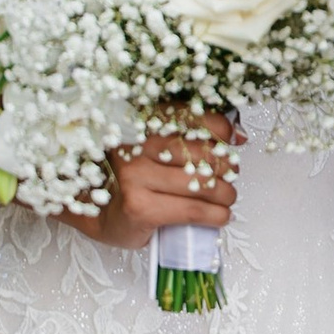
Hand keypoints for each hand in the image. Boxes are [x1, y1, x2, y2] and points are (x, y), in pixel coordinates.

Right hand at [69, 114, 244, 252]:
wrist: (94, 210)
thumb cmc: (131, 179)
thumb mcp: (155, 148)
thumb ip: (190, 137)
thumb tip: (239, 136)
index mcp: (143, 123)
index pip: (194, 117)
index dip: (221, 130)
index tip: (230, 143)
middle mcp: (138, 145)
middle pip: (203, 152)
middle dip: (227, 167)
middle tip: (229, 176)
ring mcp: (137, 176)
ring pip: (202, 184)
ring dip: (226, 194)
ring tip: (226, 198)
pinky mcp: (140, 207)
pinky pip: (192, 210)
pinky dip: (216, 215)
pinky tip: (220, 216)